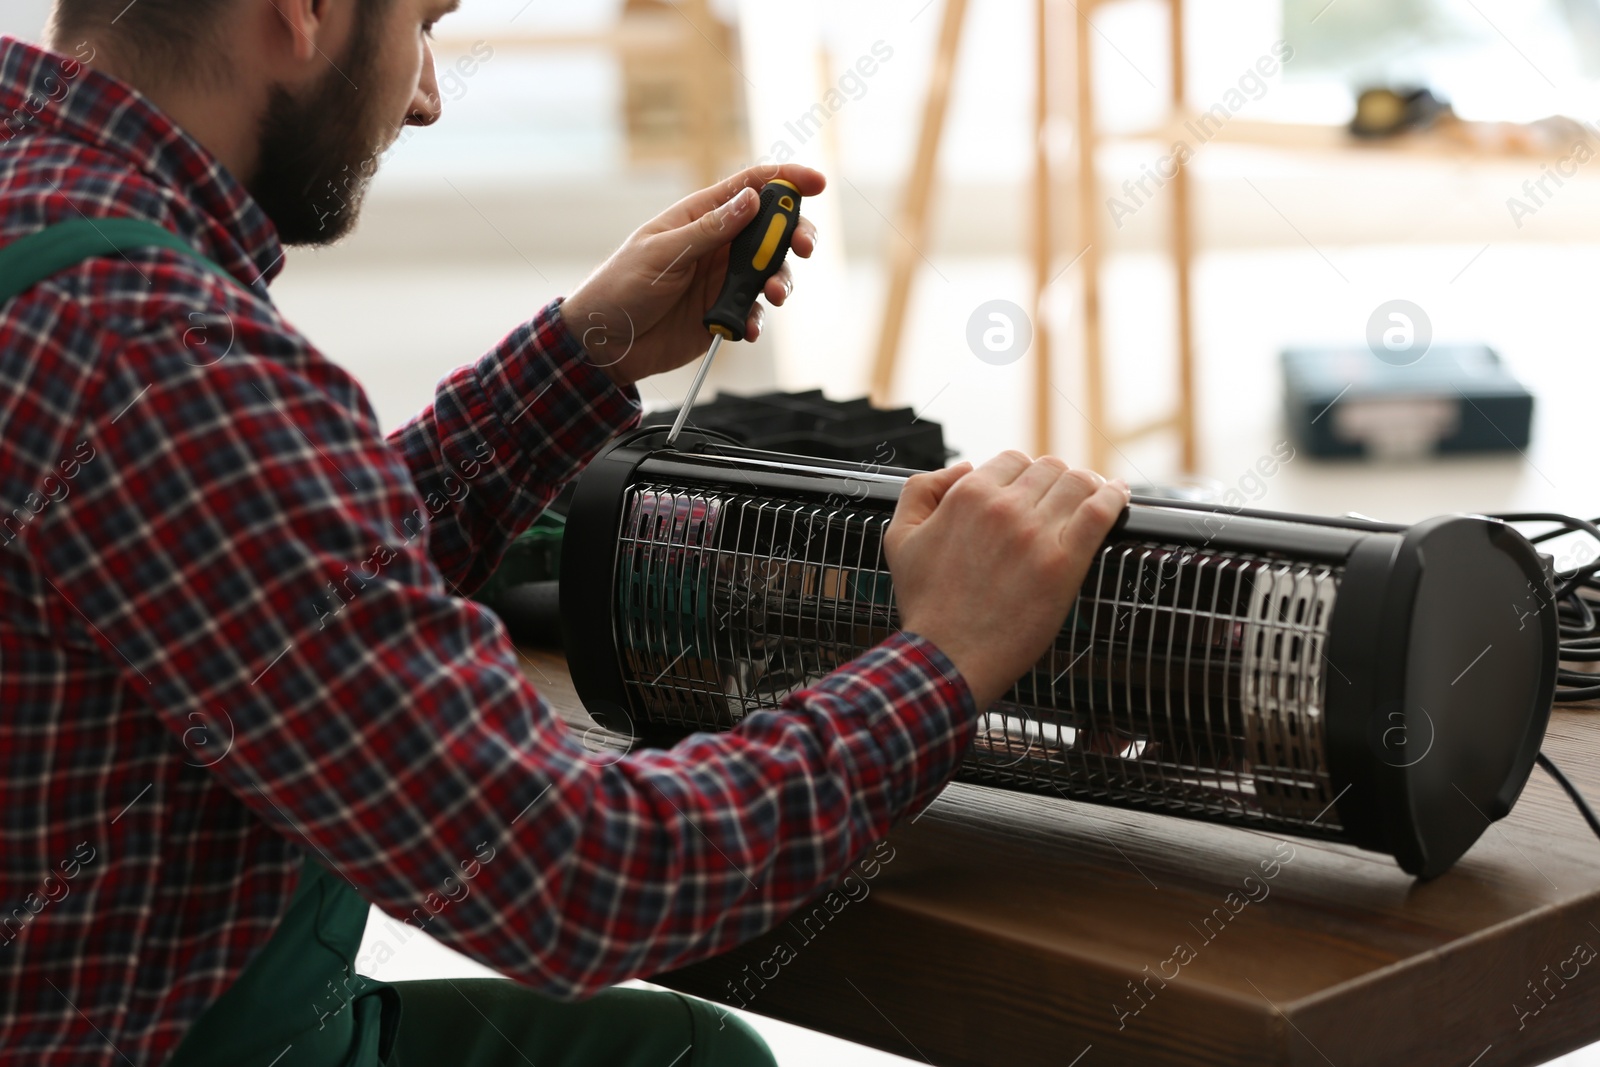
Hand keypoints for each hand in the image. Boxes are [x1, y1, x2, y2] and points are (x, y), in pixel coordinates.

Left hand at [560, 164, 824, 387]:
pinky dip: (759, 318)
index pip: (751, 187)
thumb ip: (710, 229)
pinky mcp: (721, 312)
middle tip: (803, 248)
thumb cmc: (620, 288)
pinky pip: (754, 310)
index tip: (817, 184)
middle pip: (772, 229)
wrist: (603, 344)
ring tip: (771, 296)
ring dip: (780, 281)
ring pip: (770, 271)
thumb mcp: (663, 254)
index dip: (786, 180)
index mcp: (700, 217)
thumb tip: (752, 199)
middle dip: (796, 235)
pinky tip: (748, 328)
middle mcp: (717, 244)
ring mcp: (721, 279)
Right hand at [884, 452, 1130, 709]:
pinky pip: (1101, 511)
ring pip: (1079, 483)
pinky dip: (1114, 497)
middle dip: (1055, 480)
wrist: (948, 657)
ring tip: (1094, 495)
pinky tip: (1117, 495)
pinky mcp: (1066, 562)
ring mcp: (1037, 534)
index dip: (1022, 474)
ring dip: (1088, 485)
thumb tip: (963, 468)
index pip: (1012, 460)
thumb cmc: (926, 604)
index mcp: (968, 496)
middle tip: (1061, 499)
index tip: (1031, 491)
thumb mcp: (900, 537)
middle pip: (1049, 468)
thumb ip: (923, 489)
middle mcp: (1005, 508)